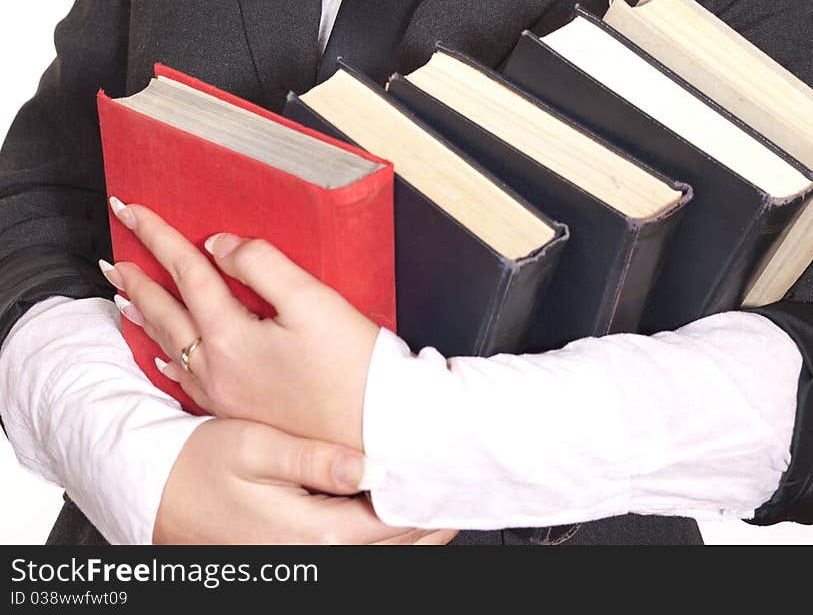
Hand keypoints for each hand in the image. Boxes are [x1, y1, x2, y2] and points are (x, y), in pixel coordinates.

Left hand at [104, 196, 380, 448]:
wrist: (375, 430)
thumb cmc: (352, 365)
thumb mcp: (311, 300)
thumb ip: (261, 264)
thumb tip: (221, 245)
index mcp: (231, 337)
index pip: (186, 271)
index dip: (158, 235)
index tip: (132, 209)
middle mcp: (217, 369)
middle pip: (166, 311)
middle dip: (137, 276)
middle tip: (114, 253)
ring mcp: (223, 395)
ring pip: (168, 346)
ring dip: (144, 314)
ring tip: (123, 294)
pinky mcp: (237, 411)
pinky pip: (184, 378)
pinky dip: (164, 357)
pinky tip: (158, 357)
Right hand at [153, 417, 456, 544]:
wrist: (155, 494)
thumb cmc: (199, 465)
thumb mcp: (253, 447)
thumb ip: (312, 459)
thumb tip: (367, 465)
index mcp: (310, 534)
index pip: (390, 525)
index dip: (427, 503)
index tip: (454, 481)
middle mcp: (311, 559)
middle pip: (392, 547)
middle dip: (429, 520)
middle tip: (459, 490)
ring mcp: (302, 564)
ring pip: (376, 556)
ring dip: (410, 532)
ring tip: (438, 502)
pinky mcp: (294, 560)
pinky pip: (352, 553)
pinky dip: (382, 537)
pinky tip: (392, 513)